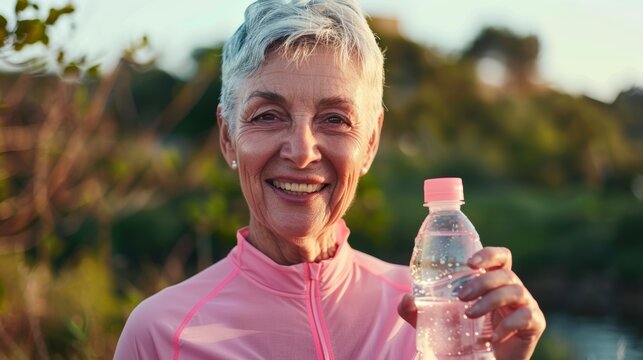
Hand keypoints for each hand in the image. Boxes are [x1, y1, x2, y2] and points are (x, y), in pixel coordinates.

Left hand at [398, 247, 545, 359]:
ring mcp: (525, 306)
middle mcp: (512, 289)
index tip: (470, 263)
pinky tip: (493, 337)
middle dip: (482, 281)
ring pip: (515, 290)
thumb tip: (406, 299)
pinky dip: (509, 324)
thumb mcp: (435, 322)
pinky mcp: (534, 325)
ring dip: (490, 300)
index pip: (500, 257)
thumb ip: (417, 311)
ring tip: (469, 314)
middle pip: (505, 272)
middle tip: (461, 296)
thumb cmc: (463, 337)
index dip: (488, 254)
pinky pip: (526, 317)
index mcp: (493, 281)